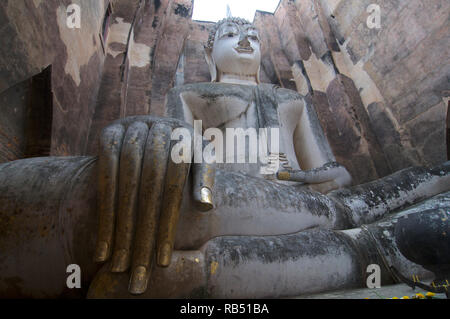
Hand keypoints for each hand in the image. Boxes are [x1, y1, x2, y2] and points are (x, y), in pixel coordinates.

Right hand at [93, 116, 214, 293]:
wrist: (155, 133)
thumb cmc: (183, 160)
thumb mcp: (199, 167)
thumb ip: (203, 182)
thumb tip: (206, 206)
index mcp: (188, 136)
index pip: (177, 185)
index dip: (168, 221)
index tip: (162, 261)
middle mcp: (161, 126)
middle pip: (151, 183)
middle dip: (143, 229)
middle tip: (137, 270)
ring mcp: (134, 126)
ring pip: (126, 179)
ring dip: (121, 223)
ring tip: (119, 262)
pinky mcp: (110, 131)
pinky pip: (104, 171)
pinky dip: (104, 206)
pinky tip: (103, 239)